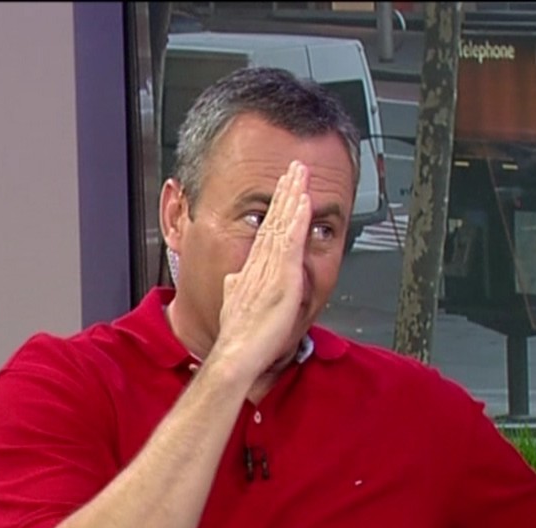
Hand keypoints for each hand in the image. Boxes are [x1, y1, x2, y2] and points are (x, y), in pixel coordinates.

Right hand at [204, 161, 311, 382]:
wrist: (236, 352)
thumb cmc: (238, 336)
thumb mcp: (236, 304)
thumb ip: (236, 287)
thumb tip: (233, 278)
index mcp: (251, 268)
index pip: (266, 229)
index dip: (275, 206)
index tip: (283, 187)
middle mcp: (259, 262)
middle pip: (274, 219)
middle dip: (285, 191)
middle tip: (294, 167)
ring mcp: (270, 267)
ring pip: (282, 224)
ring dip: (292, 196)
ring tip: (300, 174)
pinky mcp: (282, 276)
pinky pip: (290, 241)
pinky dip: (296, 220)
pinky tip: (302, 201)